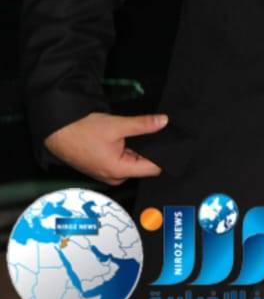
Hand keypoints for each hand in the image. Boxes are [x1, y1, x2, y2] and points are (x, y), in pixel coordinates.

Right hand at [44, 112, 165, 185]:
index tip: (172, 142)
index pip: (153, 168)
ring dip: (138, 150)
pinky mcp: (103, 168)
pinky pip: (123, 161)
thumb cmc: (82, 130)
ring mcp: (108, 173)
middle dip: (151, 150)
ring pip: (133, 162)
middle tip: (158, 133)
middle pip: (144, 166)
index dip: (164, 155)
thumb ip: (143, 125)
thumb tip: (163, 121)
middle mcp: (114, 177)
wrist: (57, 132)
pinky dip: (128, 151)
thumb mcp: (116, 125)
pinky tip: (127, 139)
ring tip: (141, 134)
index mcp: (119, 171)